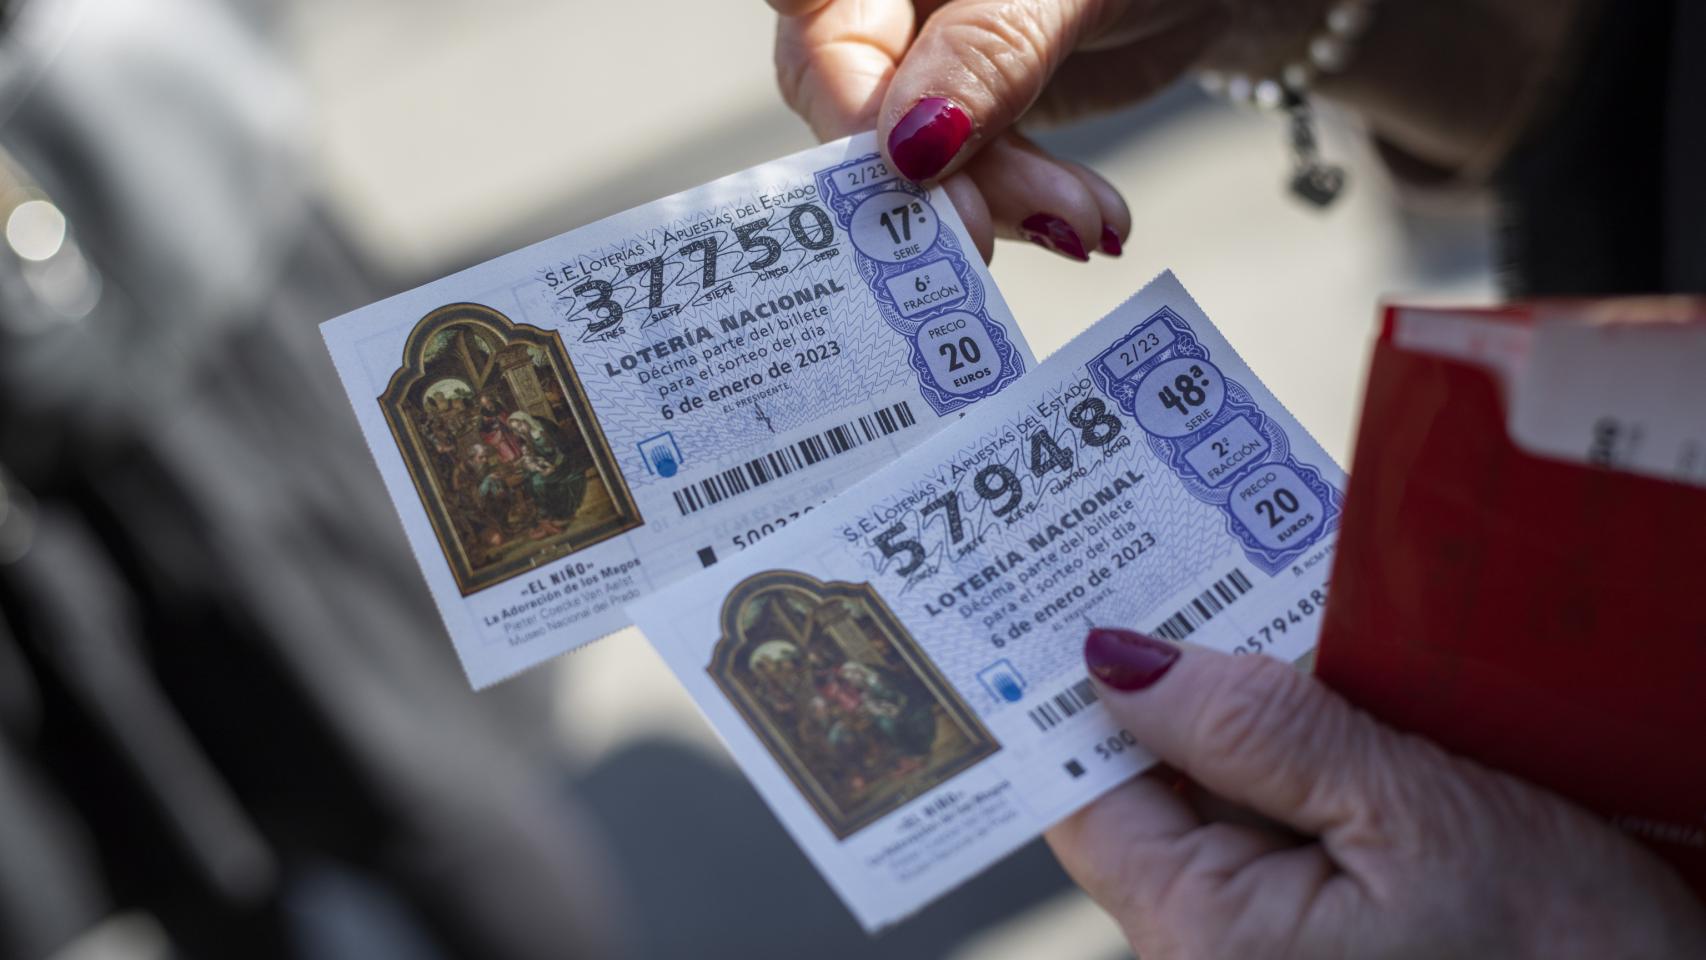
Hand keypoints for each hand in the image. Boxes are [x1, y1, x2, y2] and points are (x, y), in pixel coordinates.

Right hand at [766, 0, 1336, 260]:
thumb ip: (991, 48)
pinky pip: (968, 175)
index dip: (823, 81)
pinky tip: (1088, 217)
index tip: (877, 152)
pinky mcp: (973, 113)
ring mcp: (926, 57)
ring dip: (992, 201)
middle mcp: (892, 0)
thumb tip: (907, 146)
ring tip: (1080, 218)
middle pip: (848, 94)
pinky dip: (1026, 205)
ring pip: (909, 154)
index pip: (812, 9)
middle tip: (982, 232)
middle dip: (924, 174)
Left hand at [1046, 628, 1705, 958]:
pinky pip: (1272, 827)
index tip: (1083, 594)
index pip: (1081, 797)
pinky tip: (1327, 690)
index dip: (1076, 694)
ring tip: (1273, 608)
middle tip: (1193, 560)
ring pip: (1214, 800)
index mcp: (1203, 938)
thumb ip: (1254, 729)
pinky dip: (1292, 756)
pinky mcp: (1315, 942)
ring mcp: (1263, 953)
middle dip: (1176, 683)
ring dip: (1243, 712)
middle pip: (1147, 791)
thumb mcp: (1410, 810)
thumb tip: (1116, 662)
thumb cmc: (1573, 952)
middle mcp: (1209, 958)